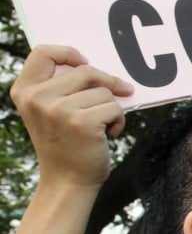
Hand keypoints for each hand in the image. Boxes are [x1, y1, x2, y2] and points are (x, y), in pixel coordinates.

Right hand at [9, 44, 132, 190]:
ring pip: (103, 92)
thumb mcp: (50, 112)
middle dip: (108, 82)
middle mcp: (37, 98)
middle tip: (124, 90)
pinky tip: (110, 134)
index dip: (68, 52)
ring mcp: (58, 110)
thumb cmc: (66, 144)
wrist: (67, 181)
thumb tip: (97, 67)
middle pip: (85, 71)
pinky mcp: (82, 122)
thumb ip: (61, 88)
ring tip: (104, 125)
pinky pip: (114, 108)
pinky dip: (119, 121)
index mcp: (24, 91)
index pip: (43, 52)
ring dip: (112, 108)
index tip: (85, 62)